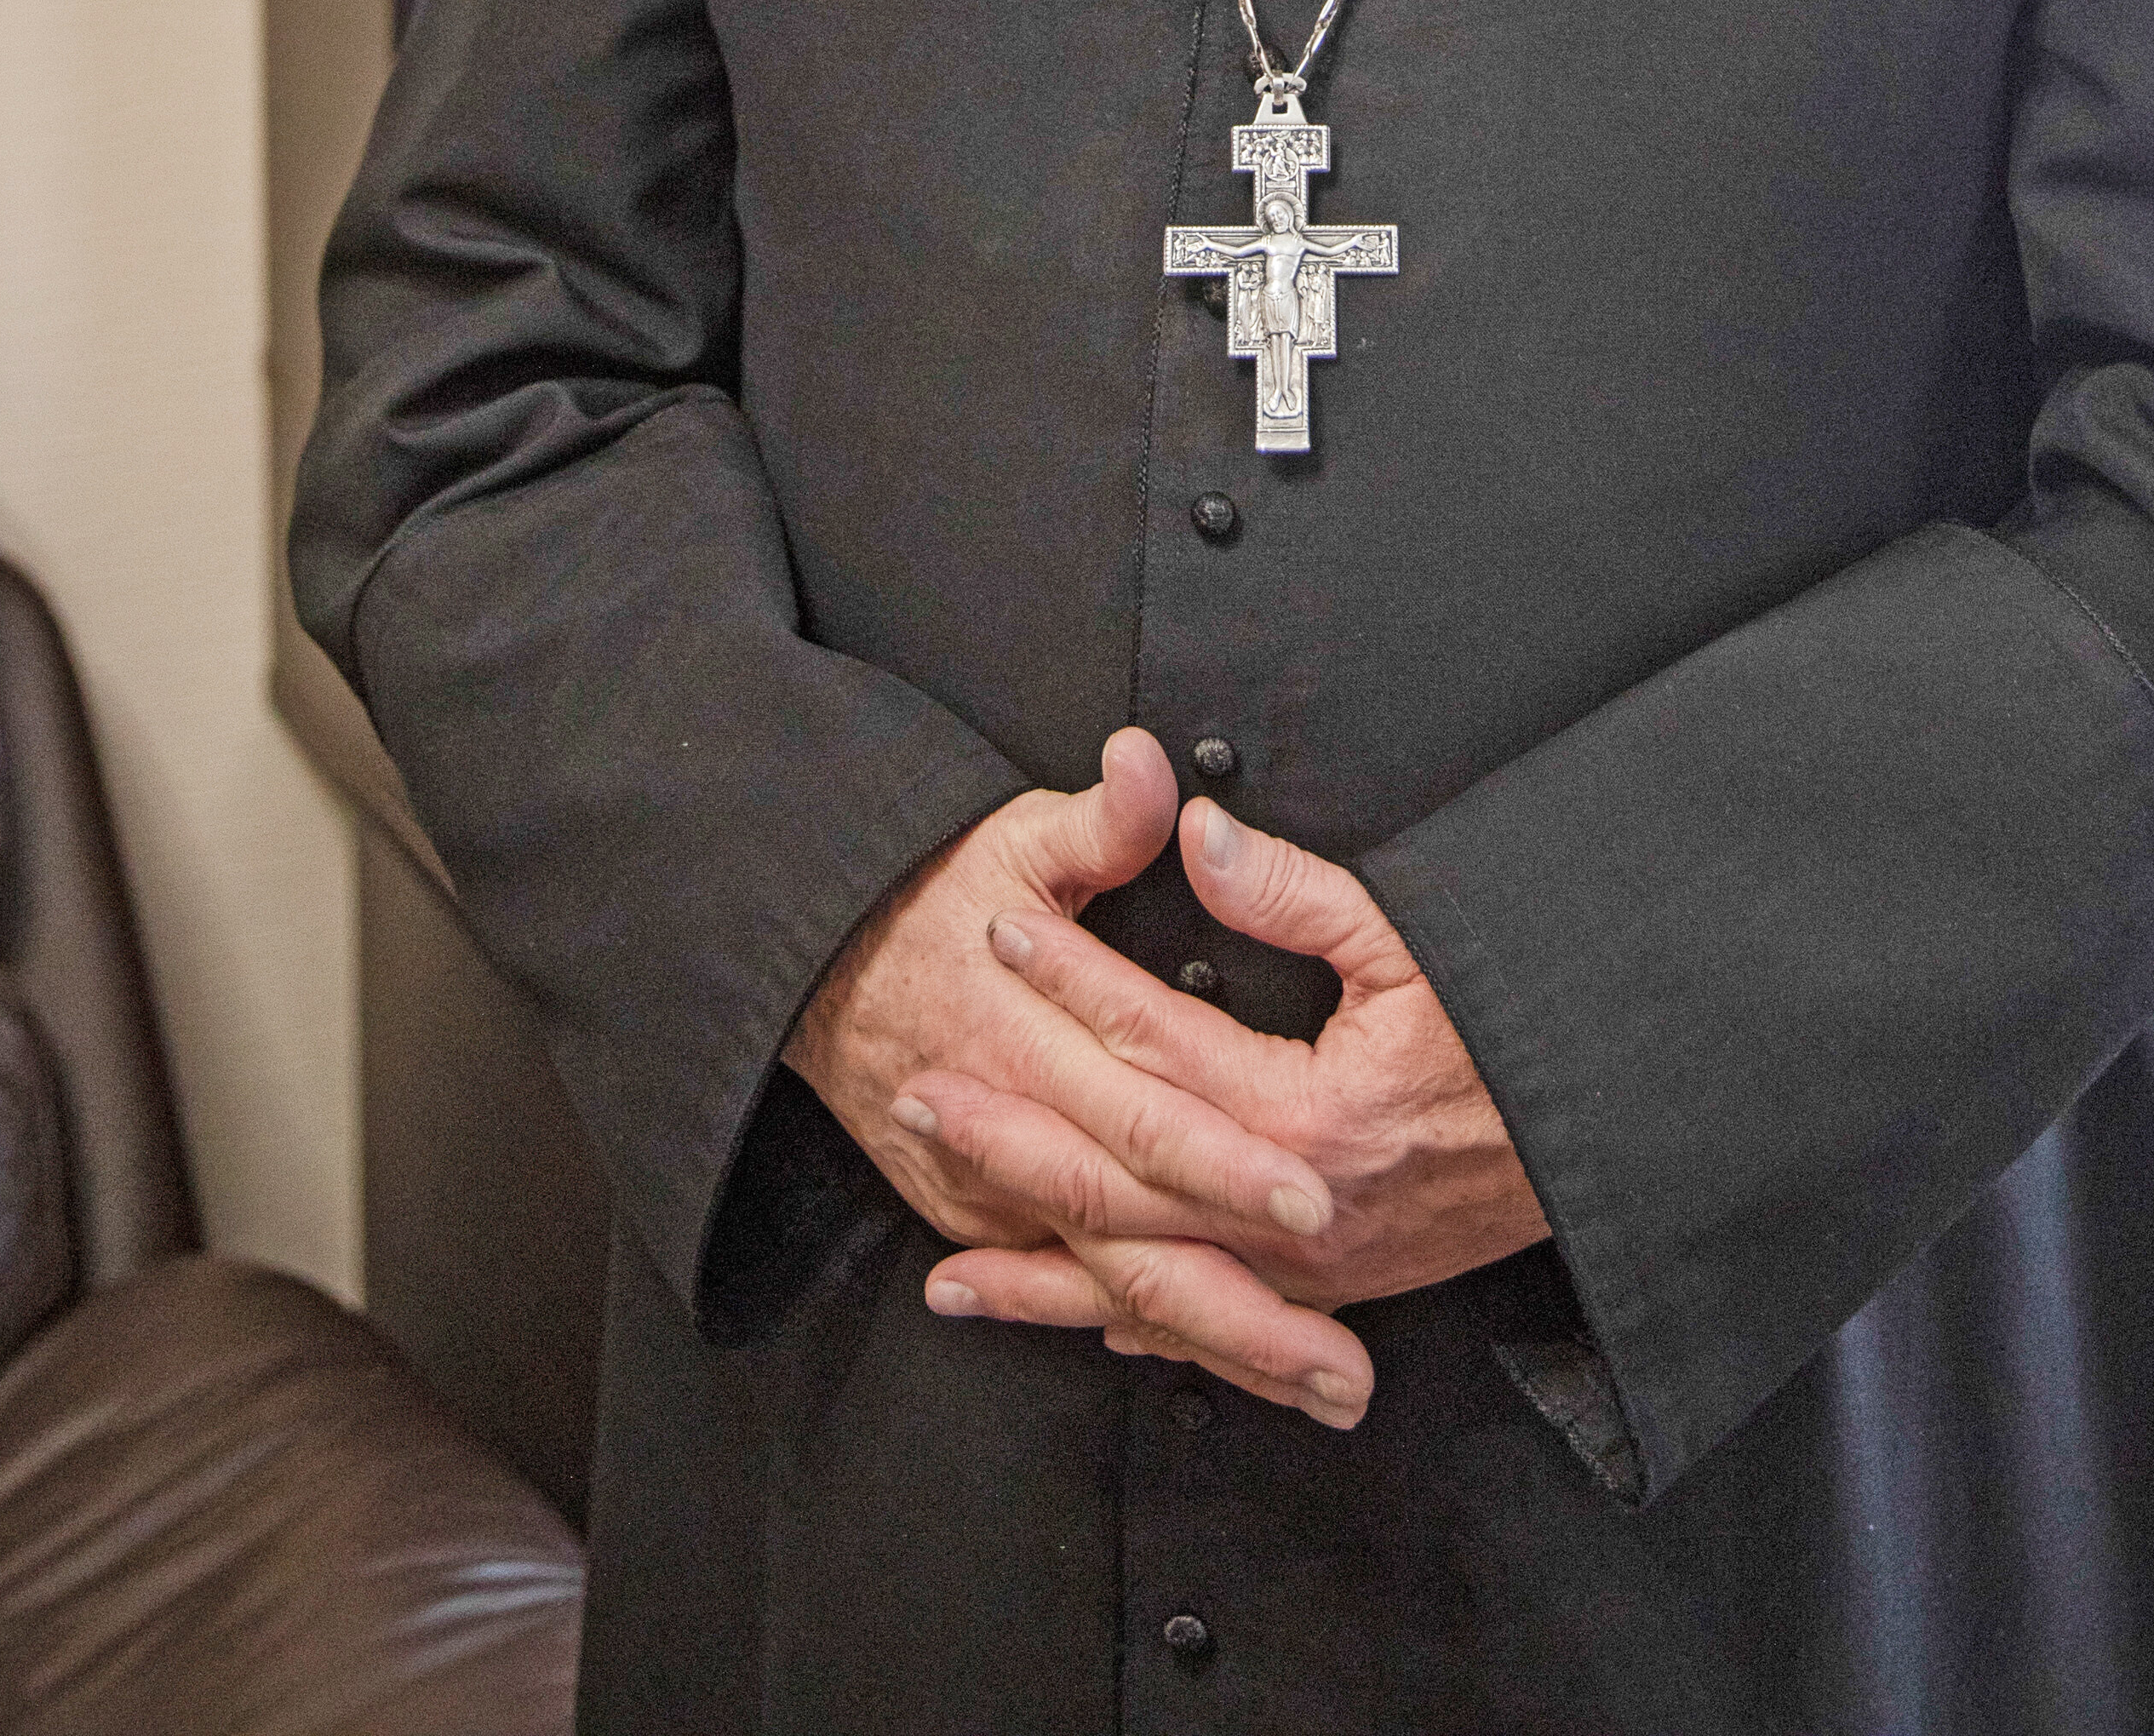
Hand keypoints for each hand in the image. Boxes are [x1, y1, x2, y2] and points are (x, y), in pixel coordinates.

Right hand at [782, 733, 1374, 1419]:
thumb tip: (1154, 768)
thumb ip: (1101, 818)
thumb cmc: (929, 892)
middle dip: (1247, 1302)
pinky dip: (1146, 1335)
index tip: (1313, 1193)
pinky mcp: (974, 1216)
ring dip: (1219, 1342)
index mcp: (1029, 1037)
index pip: (1144, 1111)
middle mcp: (1012, 1130)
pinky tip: (1223, 1367)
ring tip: (1320, 1385)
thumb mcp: (1014, 836)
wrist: (810, 959)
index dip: (1227, 1158)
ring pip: (1112, 1287)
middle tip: (1343, 1356)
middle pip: (1140, 1232)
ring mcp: (986, 1191)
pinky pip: (1071, 1290)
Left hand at [907, 784, 1548, 1419]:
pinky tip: (1065, 1318)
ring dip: (1038, 1268)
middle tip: (917, 1091)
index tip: (999, 928)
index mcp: (1309, 1115)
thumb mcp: (1419, 941)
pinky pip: (1204, 1328)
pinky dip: (1122, 1326)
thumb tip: (1194, 834)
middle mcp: (1293, 1212)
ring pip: (1142, 1281)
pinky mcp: (1327, 1296)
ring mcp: (1307, 1272)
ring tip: (943, 1269)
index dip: (1070, 978)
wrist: (1613, 1143)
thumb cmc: (1522, 1032)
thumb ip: (1296, 894)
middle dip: (1008, 1135)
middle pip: (1117, 1176)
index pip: (1154, 1039)